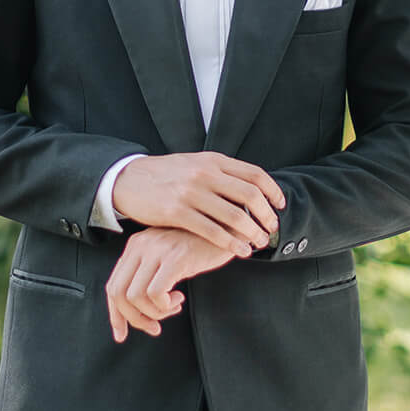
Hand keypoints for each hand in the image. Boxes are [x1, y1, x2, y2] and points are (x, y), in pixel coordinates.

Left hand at [106, 227, 239, 343]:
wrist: (227, 228)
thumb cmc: (198, 247)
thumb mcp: (166, 258)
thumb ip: (148, 275)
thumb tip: (132, 312)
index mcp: (135, 246)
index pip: (112, 286)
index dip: (116, 315)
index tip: (122, 335)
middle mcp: (141, 245)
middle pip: (119, 294)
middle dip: (134, 319)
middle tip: (154, 327)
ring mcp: (157, 250)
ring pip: (136, 297)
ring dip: (154, 313)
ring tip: (173, 307)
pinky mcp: (175, 258)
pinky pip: (156, 294)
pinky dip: (165, 306)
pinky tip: (180, 299)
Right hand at [111, 151, 283, 253]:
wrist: (129, 179)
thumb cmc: (165, 174)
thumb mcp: (194, 163)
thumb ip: (219, 172)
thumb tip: (249, 186)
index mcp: (213, 160)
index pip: (254, 174)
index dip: (272, 191)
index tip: (280, 206)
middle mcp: (205, 173)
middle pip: (250, 195)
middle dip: (266, 215)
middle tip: (272, 229)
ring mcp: (191, 192)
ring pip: (234, 216)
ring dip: (252, 233)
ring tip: (259, 243)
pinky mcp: (177, 212)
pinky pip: (212, 231)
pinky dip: (230, 243)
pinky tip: (239, 251)